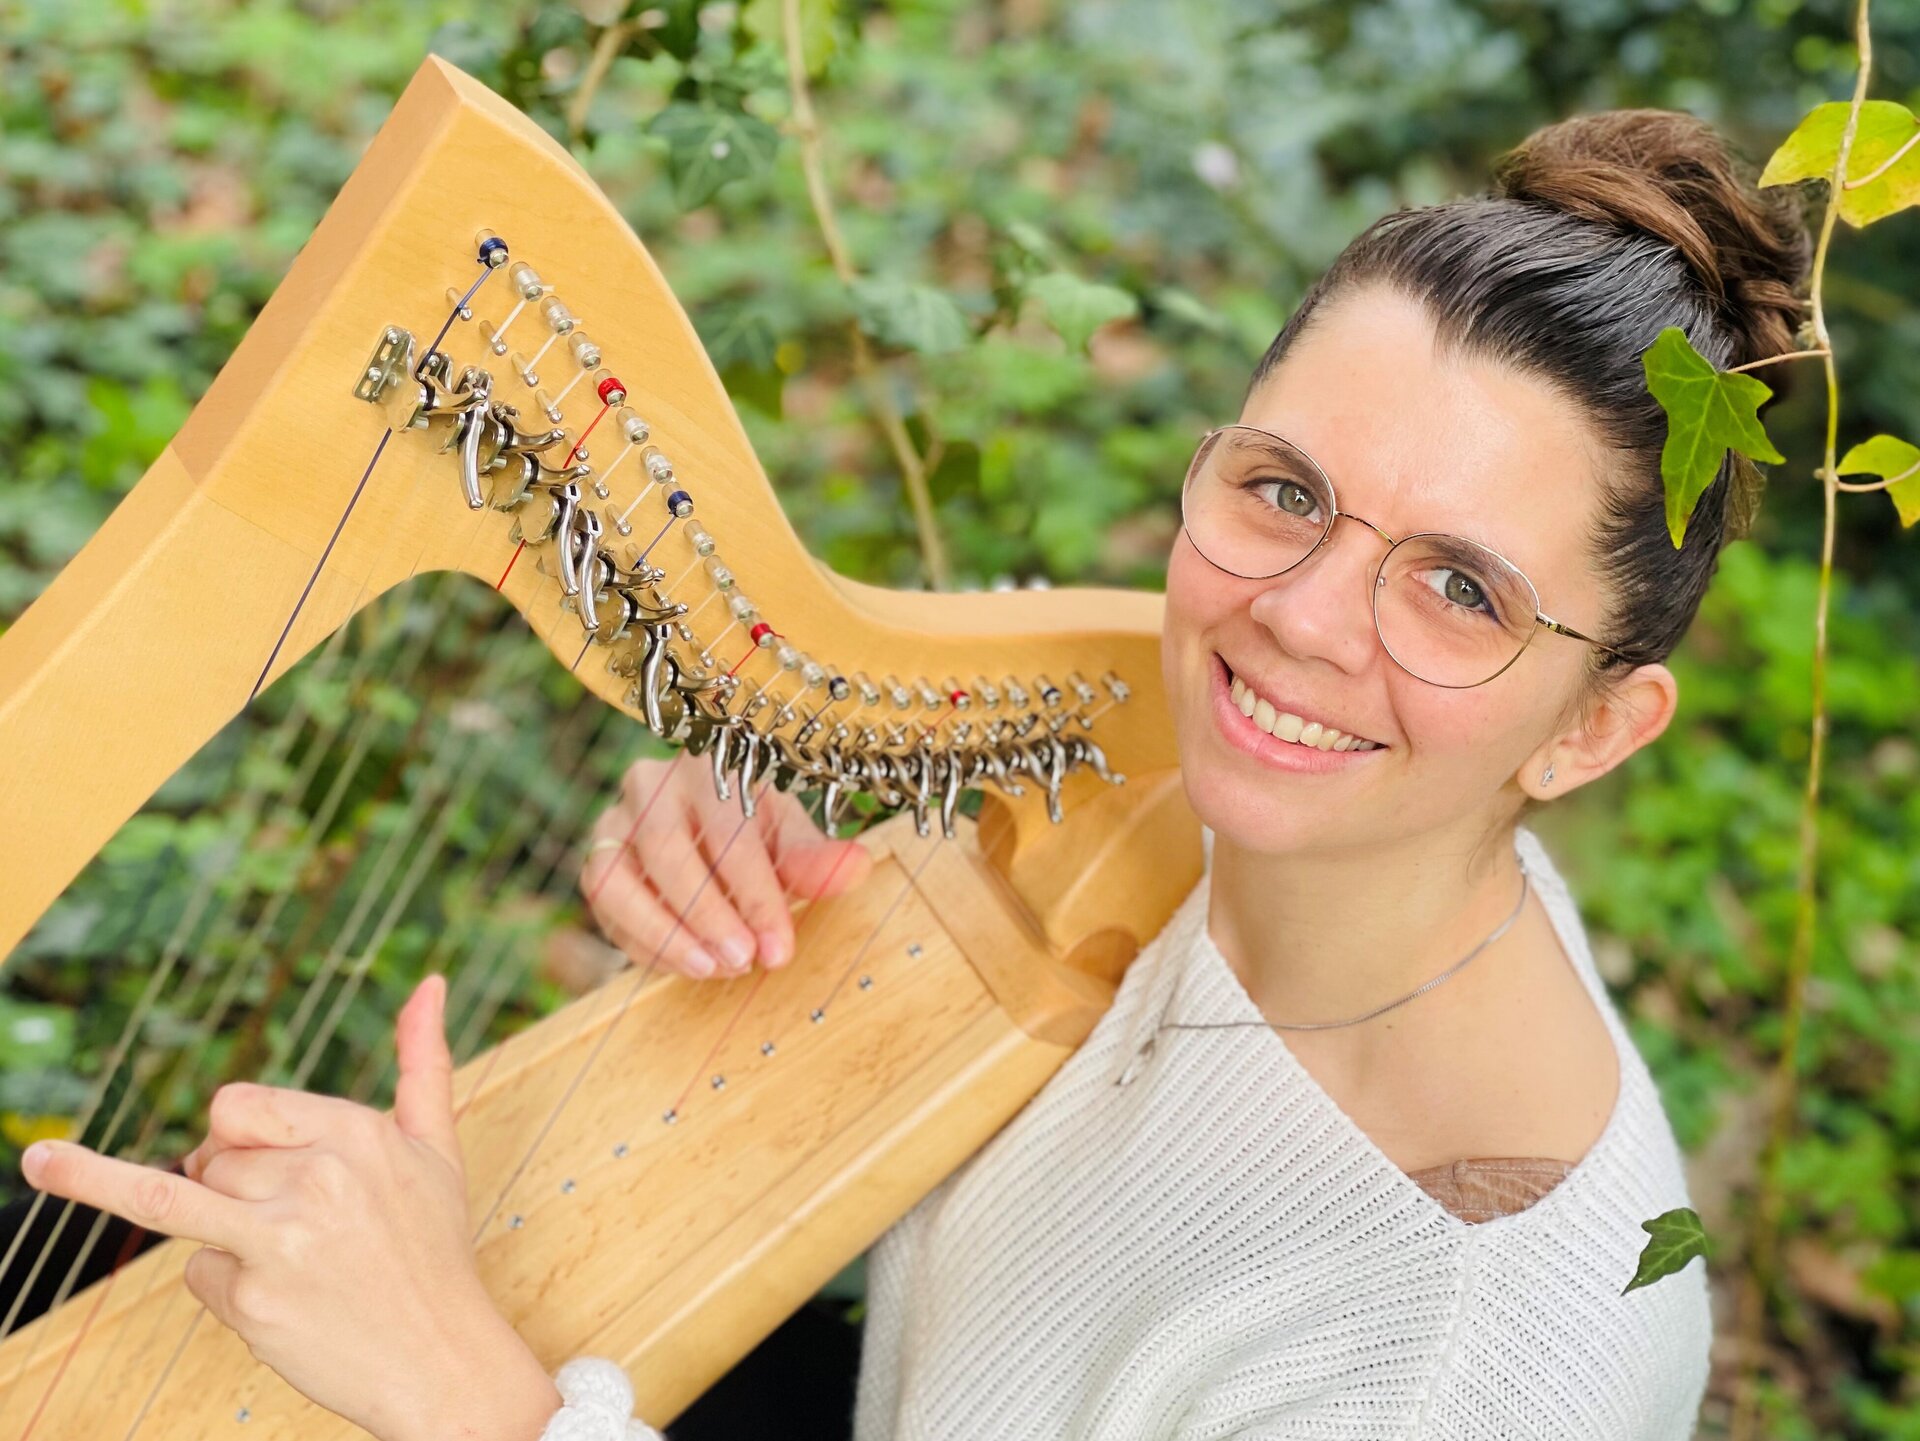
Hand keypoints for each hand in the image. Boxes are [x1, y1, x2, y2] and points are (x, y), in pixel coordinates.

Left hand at [21, 976, 561, 1440]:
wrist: (443, 1360)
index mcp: (358, 1131)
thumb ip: (424, 1062)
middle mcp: (320, 1176)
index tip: (257, 1161)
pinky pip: (196, 1271)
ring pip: (183, 1198)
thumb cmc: (434, 1250)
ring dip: (164, 1207)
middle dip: (225, 1182)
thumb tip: (432, 981)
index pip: (236, 1106)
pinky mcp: (254, 1297)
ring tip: (64, 1172)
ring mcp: (283, 1237)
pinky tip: (273, 1300)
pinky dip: (222, 1287)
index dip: (235, 1133)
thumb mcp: (437, 1149)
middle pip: (209, 1153)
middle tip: (277, 1221)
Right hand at [582, 752, 873, 979]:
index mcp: (709, 767)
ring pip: (614, 879)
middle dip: (708, 915)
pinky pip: (604, 908)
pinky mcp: (594, 862)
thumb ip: (816, 860)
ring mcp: (612, 822)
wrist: (706, 828)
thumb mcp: (789, 839)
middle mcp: (650, 785)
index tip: (779, 947)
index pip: (728, 829)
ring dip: (663, 933)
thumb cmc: (755, 831)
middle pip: (666, 849)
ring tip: (709, 969)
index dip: (755, 894)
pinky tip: (686, 965)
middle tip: (744, 960)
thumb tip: (856, 868)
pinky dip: (644, 944)